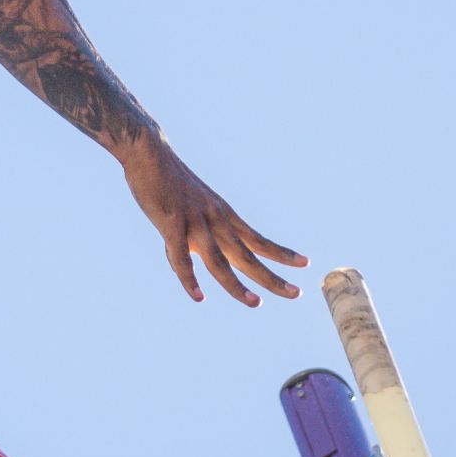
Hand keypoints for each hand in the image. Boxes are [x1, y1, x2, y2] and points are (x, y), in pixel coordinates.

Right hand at [120, 139, 306, 306]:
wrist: (150, 153)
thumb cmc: (169, 181)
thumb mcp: (192, 208)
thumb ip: (193, 236)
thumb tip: (190, 257)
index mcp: (223, 215)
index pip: (258, 239)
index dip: (281, 253)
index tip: (305, 263)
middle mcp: (215, 220)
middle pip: (247, 255)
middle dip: (271, 277)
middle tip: (297, 293)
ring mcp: (194, 223)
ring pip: (219, 261)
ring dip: (237, 285)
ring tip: (255, 303)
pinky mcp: (171, 224)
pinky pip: (181, 257)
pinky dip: (190, 279)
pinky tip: (199, 296)